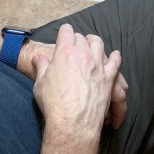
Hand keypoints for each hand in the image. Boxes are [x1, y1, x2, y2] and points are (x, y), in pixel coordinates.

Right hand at [32, 25, 121, 144]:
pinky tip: (114, 55)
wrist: (72, 122)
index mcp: (64, 52)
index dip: (64, 32)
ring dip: (94, 42)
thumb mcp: (40, 83)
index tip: (64, 34)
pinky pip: (115, 62)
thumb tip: (38, 58)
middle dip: (77, 39)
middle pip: (82, 37)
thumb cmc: (53, 104)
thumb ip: (41, 67)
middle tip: (74, 44)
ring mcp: (98, 65)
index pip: (66, 31)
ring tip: (91, 45)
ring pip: (99, 44)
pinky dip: (115, 57)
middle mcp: (83, 54)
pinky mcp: (108, 77)